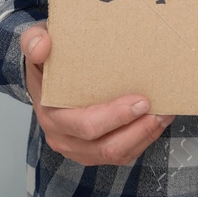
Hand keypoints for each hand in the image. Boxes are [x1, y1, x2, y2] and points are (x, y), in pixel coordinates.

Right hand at [21, 21, 173, 165]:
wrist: (44, 75)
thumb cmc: (47, 59)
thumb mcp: (34, 42)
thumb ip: (33, 41)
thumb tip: (42, 47)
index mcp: (51, 114)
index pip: (86, 126)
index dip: (116, 117)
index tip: (140, 101)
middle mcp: (63, 137)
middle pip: (106, 147)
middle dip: (138, 130)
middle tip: (160, 110)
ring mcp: (79, 149)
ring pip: (117, 155)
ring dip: (145, 137)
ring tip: (164, 115)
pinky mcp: (93, 151)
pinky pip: (121, 154)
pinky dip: (142, 140)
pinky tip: (156, 122)